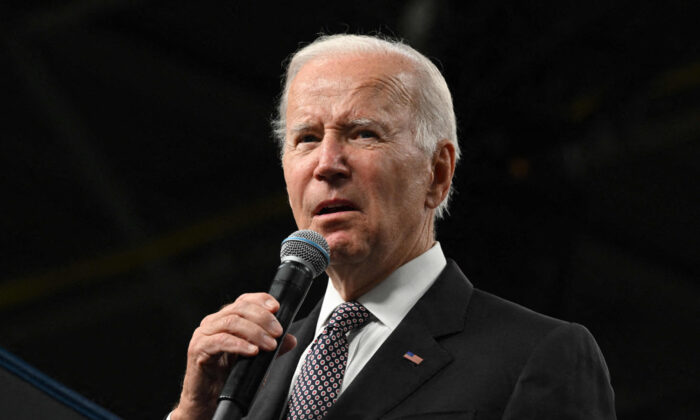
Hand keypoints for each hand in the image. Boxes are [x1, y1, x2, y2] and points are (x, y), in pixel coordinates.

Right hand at [171, 293, 296, 419]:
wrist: (208, 399)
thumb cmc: (228, 376)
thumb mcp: (254, 358)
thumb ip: (270, 346)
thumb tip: (291, 340)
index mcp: (226, 318)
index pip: (244, 300)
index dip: (261, 300)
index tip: (277, 308)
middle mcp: (213, 322)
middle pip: (239, 308)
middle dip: (263, 318)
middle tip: (278, 332)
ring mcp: (203, 334)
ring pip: (231, 322)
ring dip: (255, 332)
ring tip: (270, 345)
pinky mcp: (198, 349)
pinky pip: (220, 341)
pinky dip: (239, 344)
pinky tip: (253, 351)